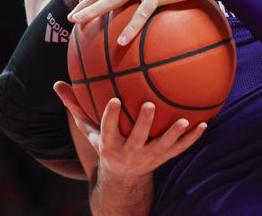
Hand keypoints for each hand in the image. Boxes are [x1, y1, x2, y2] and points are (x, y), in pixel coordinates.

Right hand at [54, 82, 206, 179]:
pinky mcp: (164, 159)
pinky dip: (192, 138)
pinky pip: (180, 149)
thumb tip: (57, 83)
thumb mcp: (89, 130)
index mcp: (109, 144)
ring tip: (184, 120)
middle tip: (150, 105)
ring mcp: (148, 157)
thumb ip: (75, 107)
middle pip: (137, 139)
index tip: (113, 100)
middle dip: (144, 124)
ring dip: (174, 135)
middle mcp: (129, 153)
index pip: (108, 130)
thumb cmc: (105, 144)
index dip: (110, 117)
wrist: (122, 178)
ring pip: (162, 147)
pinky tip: (204, 123)